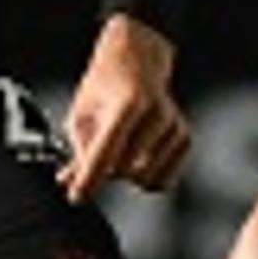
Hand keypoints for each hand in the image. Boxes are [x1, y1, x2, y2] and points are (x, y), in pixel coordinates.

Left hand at [60, 15, 189, 198]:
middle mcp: (157, 112)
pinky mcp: (185, 138)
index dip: (88, 179)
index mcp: (128, 102)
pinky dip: (146, 177)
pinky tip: (137, 158)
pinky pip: (162, 181)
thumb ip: (79, 150)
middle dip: (105, 171)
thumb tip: (72, 183)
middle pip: (123, 169)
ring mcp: (174, 125)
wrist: (137, 62)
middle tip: (96, 158)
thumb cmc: (105, 87)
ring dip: (125, 175)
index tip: (76, 196)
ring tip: (118, 153)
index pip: (106, 151)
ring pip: (144, 178)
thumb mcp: (81, 112)